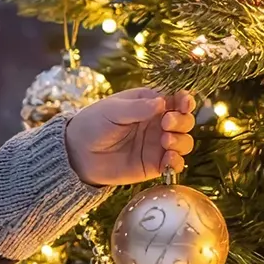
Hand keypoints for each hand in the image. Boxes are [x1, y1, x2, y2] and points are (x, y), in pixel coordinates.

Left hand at [63, 87, 196, 187]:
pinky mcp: (154, 164)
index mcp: (149, 104)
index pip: (175, 99)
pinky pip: (174, 163)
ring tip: (166, 141)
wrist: (78, 153)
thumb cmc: (93, 124)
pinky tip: (169, 159)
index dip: (185, 100)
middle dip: (182, 121)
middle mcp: (157, 123)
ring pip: (184, 141)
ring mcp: (157, 144)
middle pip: (184, 120)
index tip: (185, 103)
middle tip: (166, 124)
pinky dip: (177, 161)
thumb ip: (137, 108)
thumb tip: (162, 102)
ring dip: (182, 141)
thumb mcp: (113, 111)